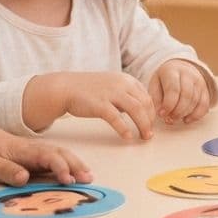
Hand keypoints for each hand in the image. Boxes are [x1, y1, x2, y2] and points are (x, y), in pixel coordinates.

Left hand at [0, 133, 91, 186]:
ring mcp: (38, 152)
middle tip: (88, 179)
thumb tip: (25, 177)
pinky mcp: (37, 158)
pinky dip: (71, 166)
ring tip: (89, 177)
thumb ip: (7, 170)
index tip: (67, 180)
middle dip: (75, 166)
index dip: (59, 168)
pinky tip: (78, 174)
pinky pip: (58, 160)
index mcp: (26, 150)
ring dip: (76, 165)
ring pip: (62, 155)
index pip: (48, 157)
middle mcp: (36, 149)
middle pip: (61, 154)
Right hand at [27, 71, 155, 139]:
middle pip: (145, 103)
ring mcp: (111, 93)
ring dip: (143, 125)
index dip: (151, 112)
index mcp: (126, 80)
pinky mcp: (100, 104)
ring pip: (136, 110)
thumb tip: (139, 109)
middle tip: (149, 134)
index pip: (146, 96)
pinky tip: (128, 137)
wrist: (66, 88)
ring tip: (144, 137)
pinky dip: (124, 128)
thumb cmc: (89, 89)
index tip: (151, 124)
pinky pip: (117, 118)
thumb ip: (126, 95)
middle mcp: (122, 84)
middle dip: (150, 120)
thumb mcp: (112, 85)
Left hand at [149, 59, 213, 124]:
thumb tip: (161, 114)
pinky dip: (196, 115)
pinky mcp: (205, 90)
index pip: (173, 89)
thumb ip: (156, 99)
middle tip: (169, 119)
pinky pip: (204, 105)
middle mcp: (188, 74)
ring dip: (185, 113)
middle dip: (177, 111)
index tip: (162, 114)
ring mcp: (199, 81)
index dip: (168, 104)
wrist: (180, 69)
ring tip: (175, 118)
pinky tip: (186, 120)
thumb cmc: (164, 80)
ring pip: (195, 101)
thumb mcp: (155, 84)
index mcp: (172, 71)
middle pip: (186, 95)